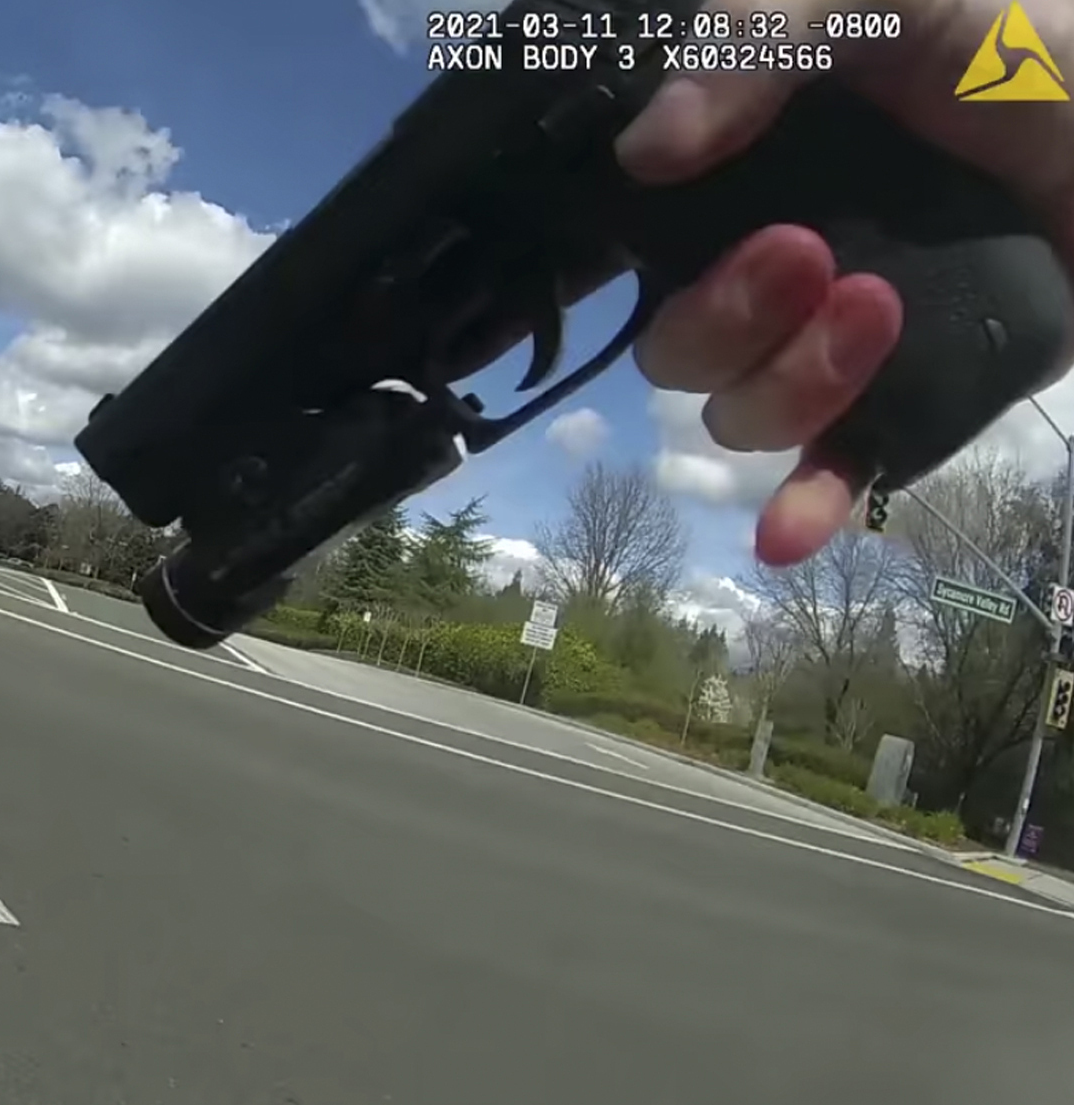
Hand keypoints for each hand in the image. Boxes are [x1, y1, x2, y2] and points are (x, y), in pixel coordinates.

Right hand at [615, 0, 1073, 565]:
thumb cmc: (1021, 51)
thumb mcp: (885, 2)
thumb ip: (757, 37)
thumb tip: (645, 150)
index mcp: (742, 180)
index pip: (634, 248)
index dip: (603, 270)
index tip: (622, 250)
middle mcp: (770, 270)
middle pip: (676, 352)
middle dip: (727, 317)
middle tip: (810, 254)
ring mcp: (838, 344)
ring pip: (742, 416)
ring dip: (792, 382)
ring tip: (881, 311)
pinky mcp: (915, 398)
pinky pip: (834, 471)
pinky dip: (804, 507)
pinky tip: (788, 532)